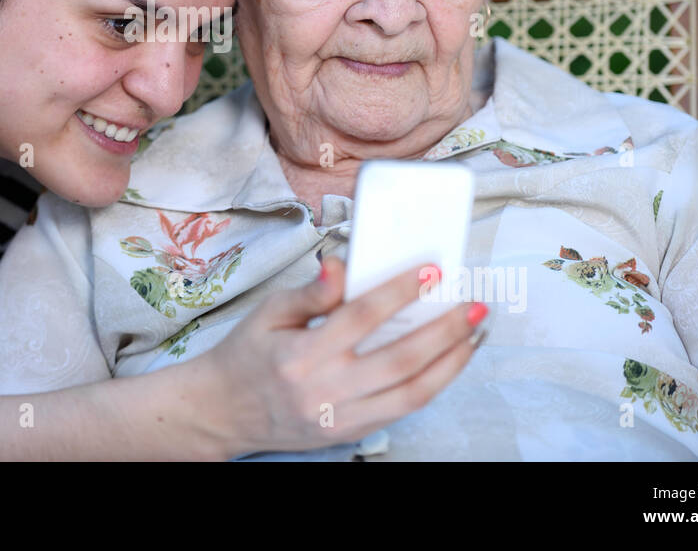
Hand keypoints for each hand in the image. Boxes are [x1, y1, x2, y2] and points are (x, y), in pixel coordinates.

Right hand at [195, 255, 485, 455]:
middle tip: (473, 305)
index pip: (360, 316)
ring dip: (451, 362)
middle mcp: (324, 391)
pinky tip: (448, 360)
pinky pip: (402, 409)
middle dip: (445, 330)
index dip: (399, 291)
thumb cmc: (247, 355)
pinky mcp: (351, 433)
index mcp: (300, 355)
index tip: (431, 269)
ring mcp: (341, 418)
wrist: (224, 412)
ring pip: (412, 392)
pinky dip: (432, 383)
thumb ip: (310, 293)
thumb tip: (341, 264)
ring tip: (474, 333)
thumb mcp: (267, 313)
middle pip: (400, 358)